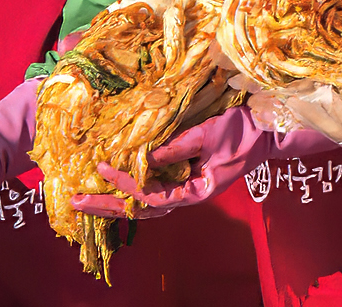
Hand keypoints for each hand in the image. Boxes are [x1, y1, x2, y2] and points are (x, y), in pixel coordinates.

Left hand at [74, 107, 328, 217]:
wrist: (265, 131)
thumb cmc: (241, 132)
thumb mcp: (209, 135)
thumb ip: (177, 147)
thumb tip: (143, 155)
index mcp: (195, 192)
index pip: (152, 195)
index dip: (126, 184)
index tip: (103, 168)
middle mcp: (187, 196)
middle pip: (142, 210)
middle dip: (108, 207)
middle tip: (75, 203)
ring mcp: (185, 189)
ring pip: (144, 205)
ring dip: (115, 203)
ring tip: (86, 199)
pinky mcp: (184, 177)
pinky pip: (152, 190)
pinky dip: (131, 190)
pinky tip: (112, 184)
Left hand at [279, 36, 341, 166]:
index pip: (338, 116)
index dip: (310, 101)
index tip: (286, 87)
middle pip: (330, 129)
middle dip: (302, 111)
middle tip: (275, 93)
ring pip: (338, 135)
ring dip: (314, 118)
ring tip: (290, 100)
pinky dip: (333, 123)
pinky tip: (322, 111)